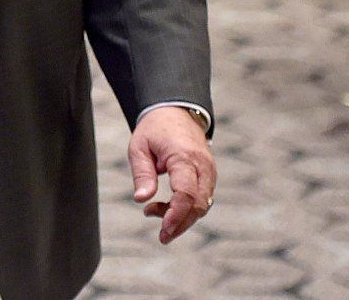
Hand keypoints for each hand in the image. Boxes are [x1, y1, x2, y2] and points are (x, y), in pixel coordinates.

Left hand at [128, 107, 216, 244]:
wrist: (176, 112)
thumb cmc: (155, 129)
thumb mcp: (139, 147)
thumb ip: (142, 173)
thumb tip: (141, 199)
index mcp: (184, 156)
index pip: (186, 193)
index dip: (176, 215)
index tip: (163, 229)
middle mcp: (203, 165)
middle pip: (199, 204)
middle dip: (180, 223)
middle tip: (161, 235)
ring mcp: (209, 171)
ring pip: (203, 205)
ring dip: (182, 217)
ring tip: (154, 213)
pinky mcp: (209, 176)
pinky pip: (202, 199)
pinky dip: (187, 209)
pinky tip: (167, 209)